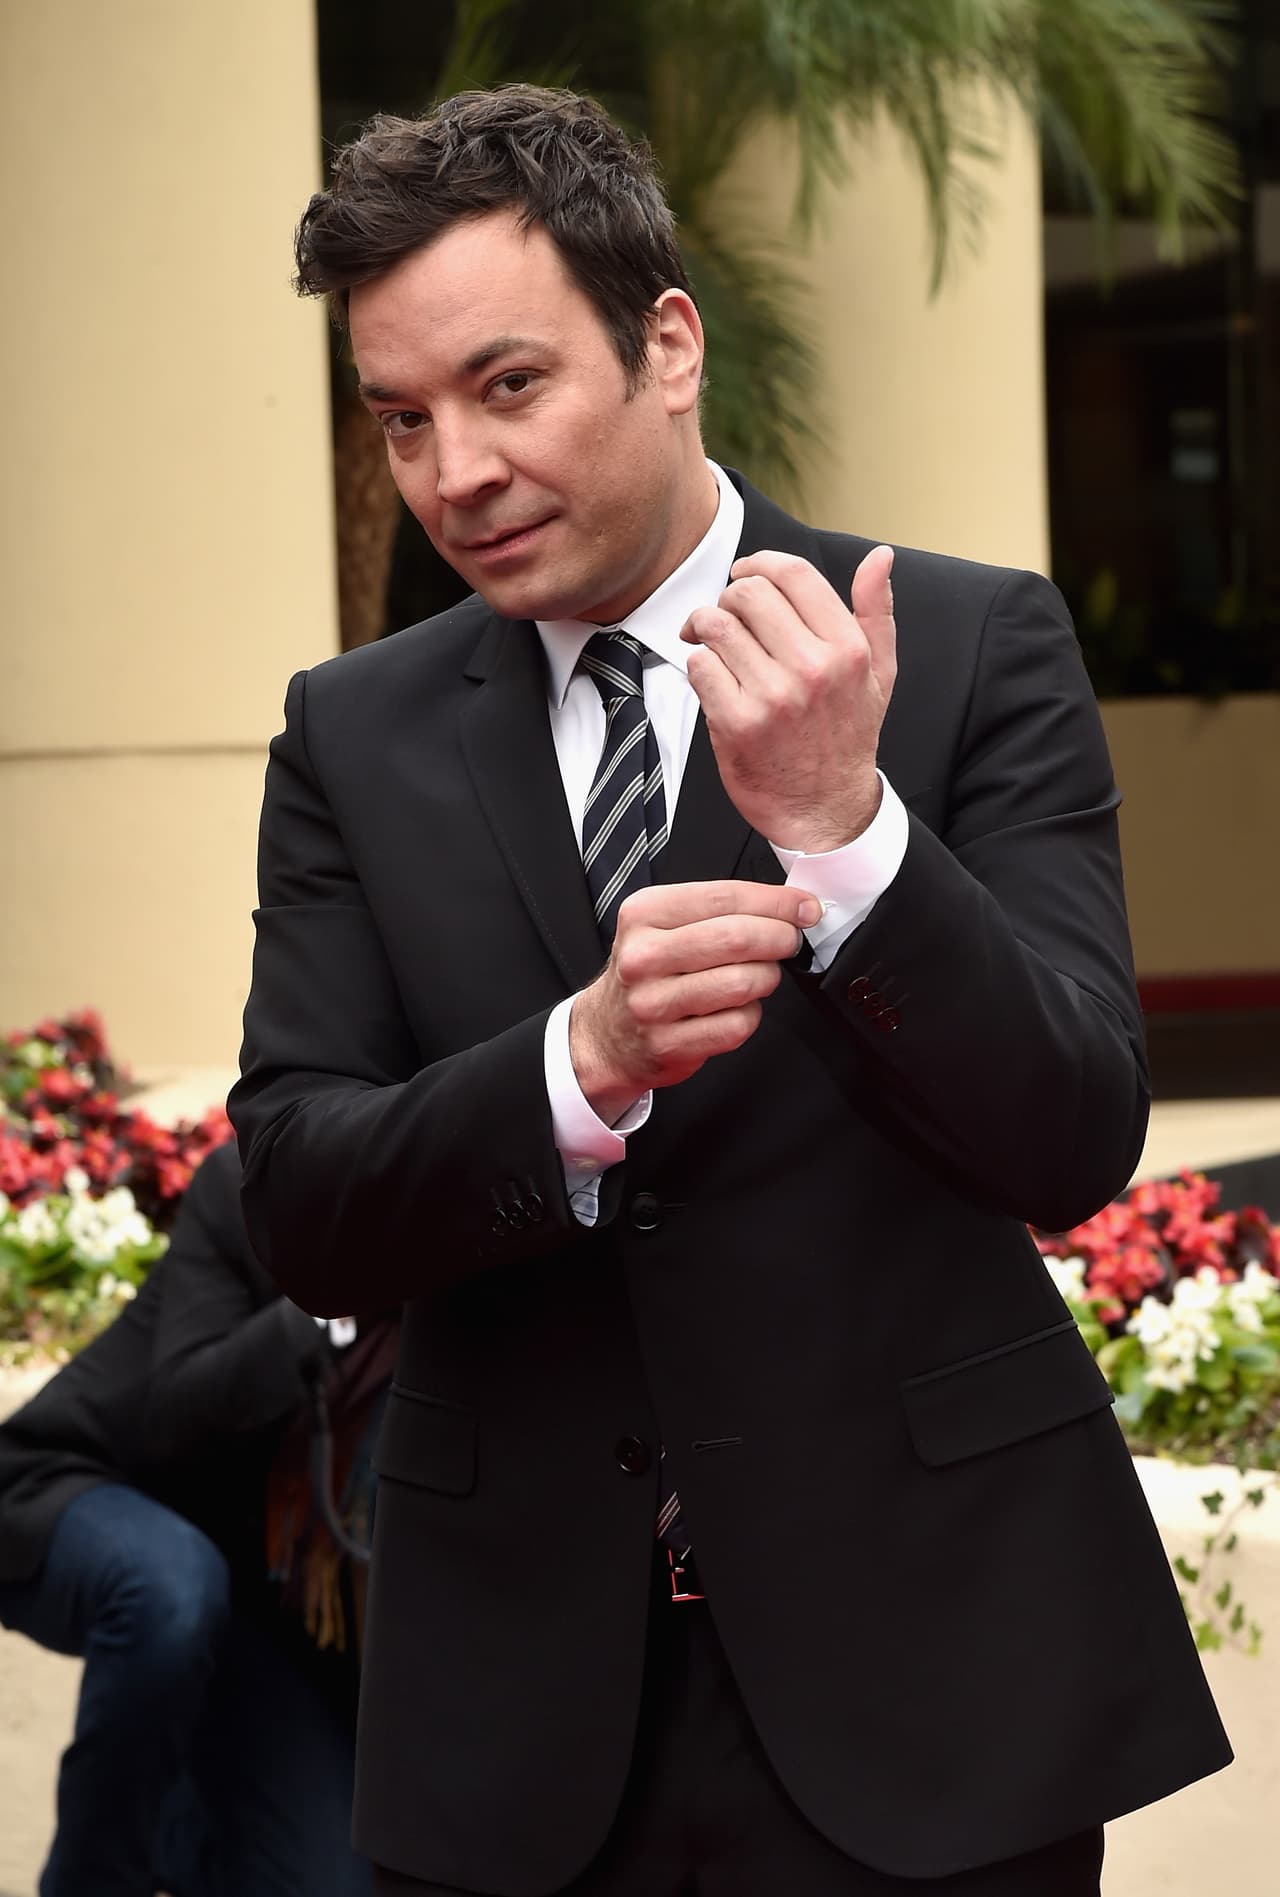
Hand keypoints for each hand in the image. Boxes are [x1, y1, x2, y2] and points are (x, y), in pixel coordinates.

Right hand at [569, 880, 820, 1123]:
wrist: (607, 1032)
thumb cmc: (649, 971)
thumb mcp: (665, 924)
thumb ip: (720, 909)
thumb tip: (792, 906)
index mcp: (643, 914)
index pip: (725, 897)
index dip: (777, 902)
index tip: (805, 907)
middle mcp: (643, 957)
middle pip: (736, 938)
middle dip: (780, 937)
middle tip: (789, 941)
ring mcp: (653, 1004)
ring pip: (742, 984)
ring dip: (766, 978)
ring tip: (758, 976)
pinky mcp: (669, 1044)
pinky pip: (737, 1025)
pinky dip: (751, 1015)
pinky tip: (737, 1008)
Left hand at [680, 545, 896, 852]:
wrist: (824, 810)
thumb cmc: (847, 738)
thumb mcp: (878, 673)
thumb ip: (876, 612)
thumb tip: (880, 557)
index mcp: (847, 649)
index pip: (793, 575)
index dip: (759, 563)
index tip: (744, 573)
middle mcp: (812, 668)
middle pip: (749, 594)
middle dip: (730, 598)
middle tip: (728, 617)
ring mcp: (772, 696)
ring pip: (717, 626)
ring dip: (705, 629)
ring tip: (712, 644)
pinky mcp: (737, 722)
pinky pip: (699, 667)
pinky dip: (699, 667)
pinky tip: (713, 680)